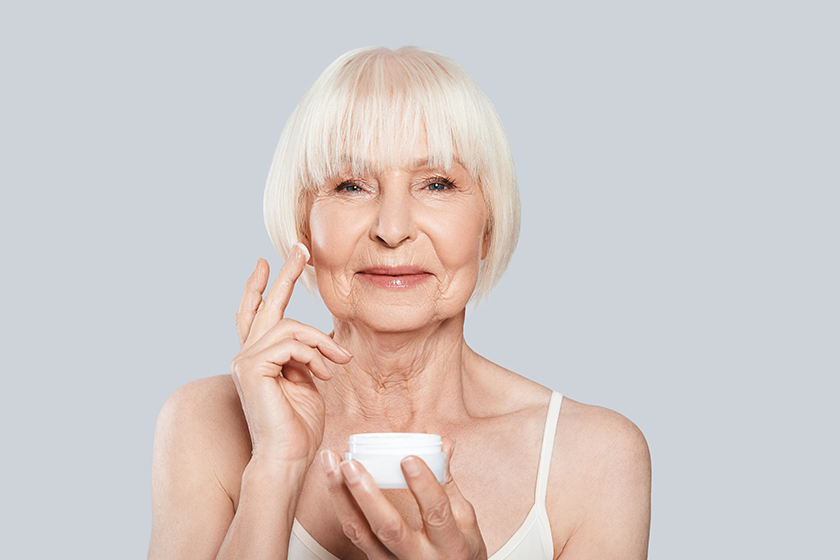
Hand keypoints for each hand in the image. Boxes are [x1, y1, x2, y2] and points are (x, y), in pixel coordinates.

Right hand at [230, 244, 351, 467]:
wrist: (288, 455)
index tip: (267, 263)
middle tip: (300, 248)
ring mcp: (245, 360)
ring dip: (320, 342)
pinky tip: (323, 372)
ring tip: (336, 363)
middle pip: (263, 306)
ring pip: (288, 326)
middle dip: (284, 275)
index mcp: (260, 359)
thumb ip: (306, 356)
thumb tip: (318, 337)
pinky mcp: (251, 366)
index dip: (260, 288)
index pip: (255, 316)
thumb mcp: (308, 382)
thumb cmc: (299, 426)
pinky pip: (290, 341)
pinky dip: (313, 353)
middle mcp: (246, 355)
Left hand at [320, 438, 487, 559]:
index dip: (424, 486)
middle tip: (351, 464)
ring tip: (331, 462)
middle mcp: (419, 559)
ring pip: (360, 533)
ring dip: (341, 495)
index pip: (436, 514)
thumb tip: (443, 444)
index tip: (408, 459)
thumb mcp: (465, 521)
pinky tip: (334, 482)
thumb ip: (449, 481)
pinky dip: (342, 506)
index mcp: (449, 545)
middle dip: (366, 494)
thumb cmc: (458, 550)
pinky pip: (354, 535)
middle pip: (388, 529)